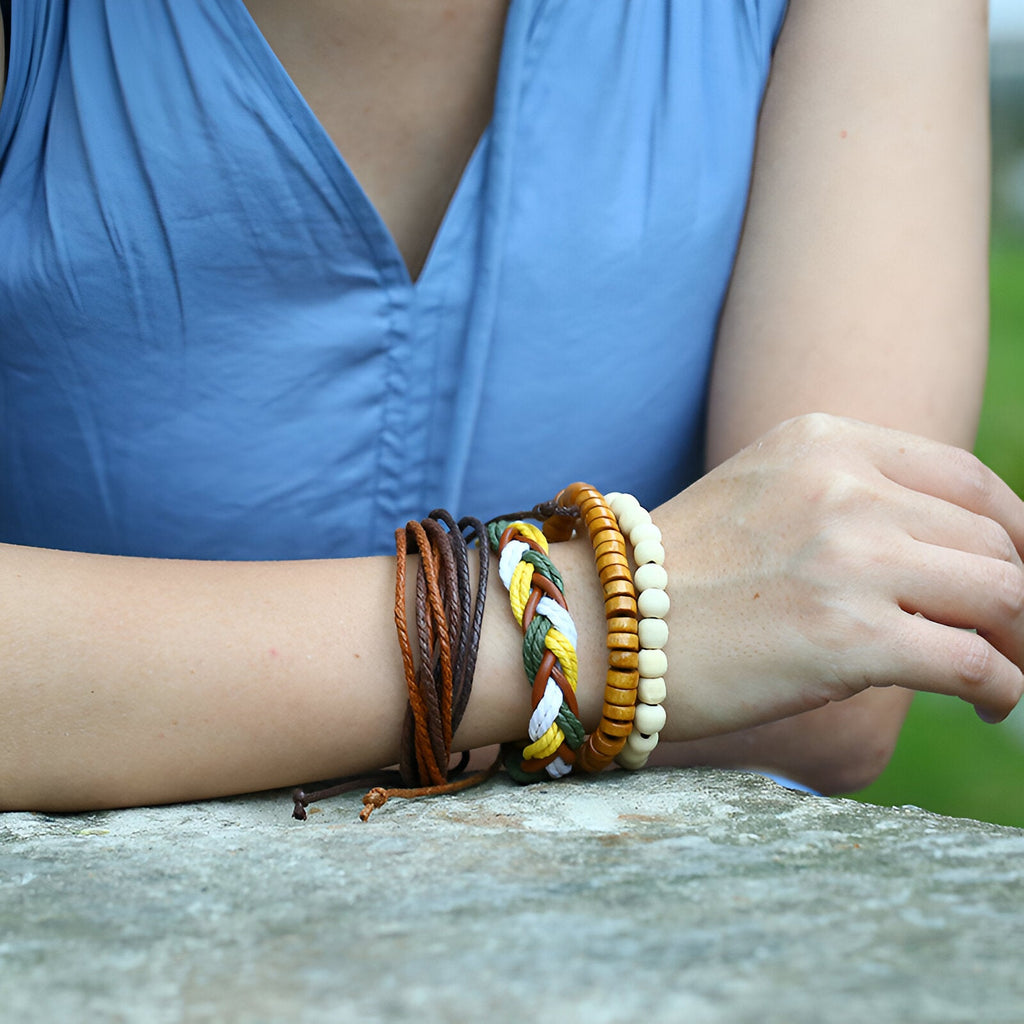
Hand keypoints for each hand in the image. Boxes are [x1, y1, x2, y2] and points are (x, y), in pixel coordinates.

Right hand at [659, 413, 1023, 737]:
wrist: (599, 625)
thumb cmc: (675, 574)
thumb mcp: (763, 495)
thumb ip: (846, 497)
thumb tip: (939, 549)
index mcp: (826, 442)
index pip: (968, 479)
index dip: (1015, 532)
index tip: (1015, 572)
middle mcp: (845, 487)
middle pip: (993, 540)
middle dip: (1021, 595)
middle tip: (1016, 636)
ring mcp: (849, 558)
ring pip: (1003, 595)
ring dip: (1023, 641)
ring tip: (1010, 671)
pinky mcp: (850, 636)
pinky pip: (975, 661)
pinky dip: (1004, 686)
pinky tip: (991, 702)